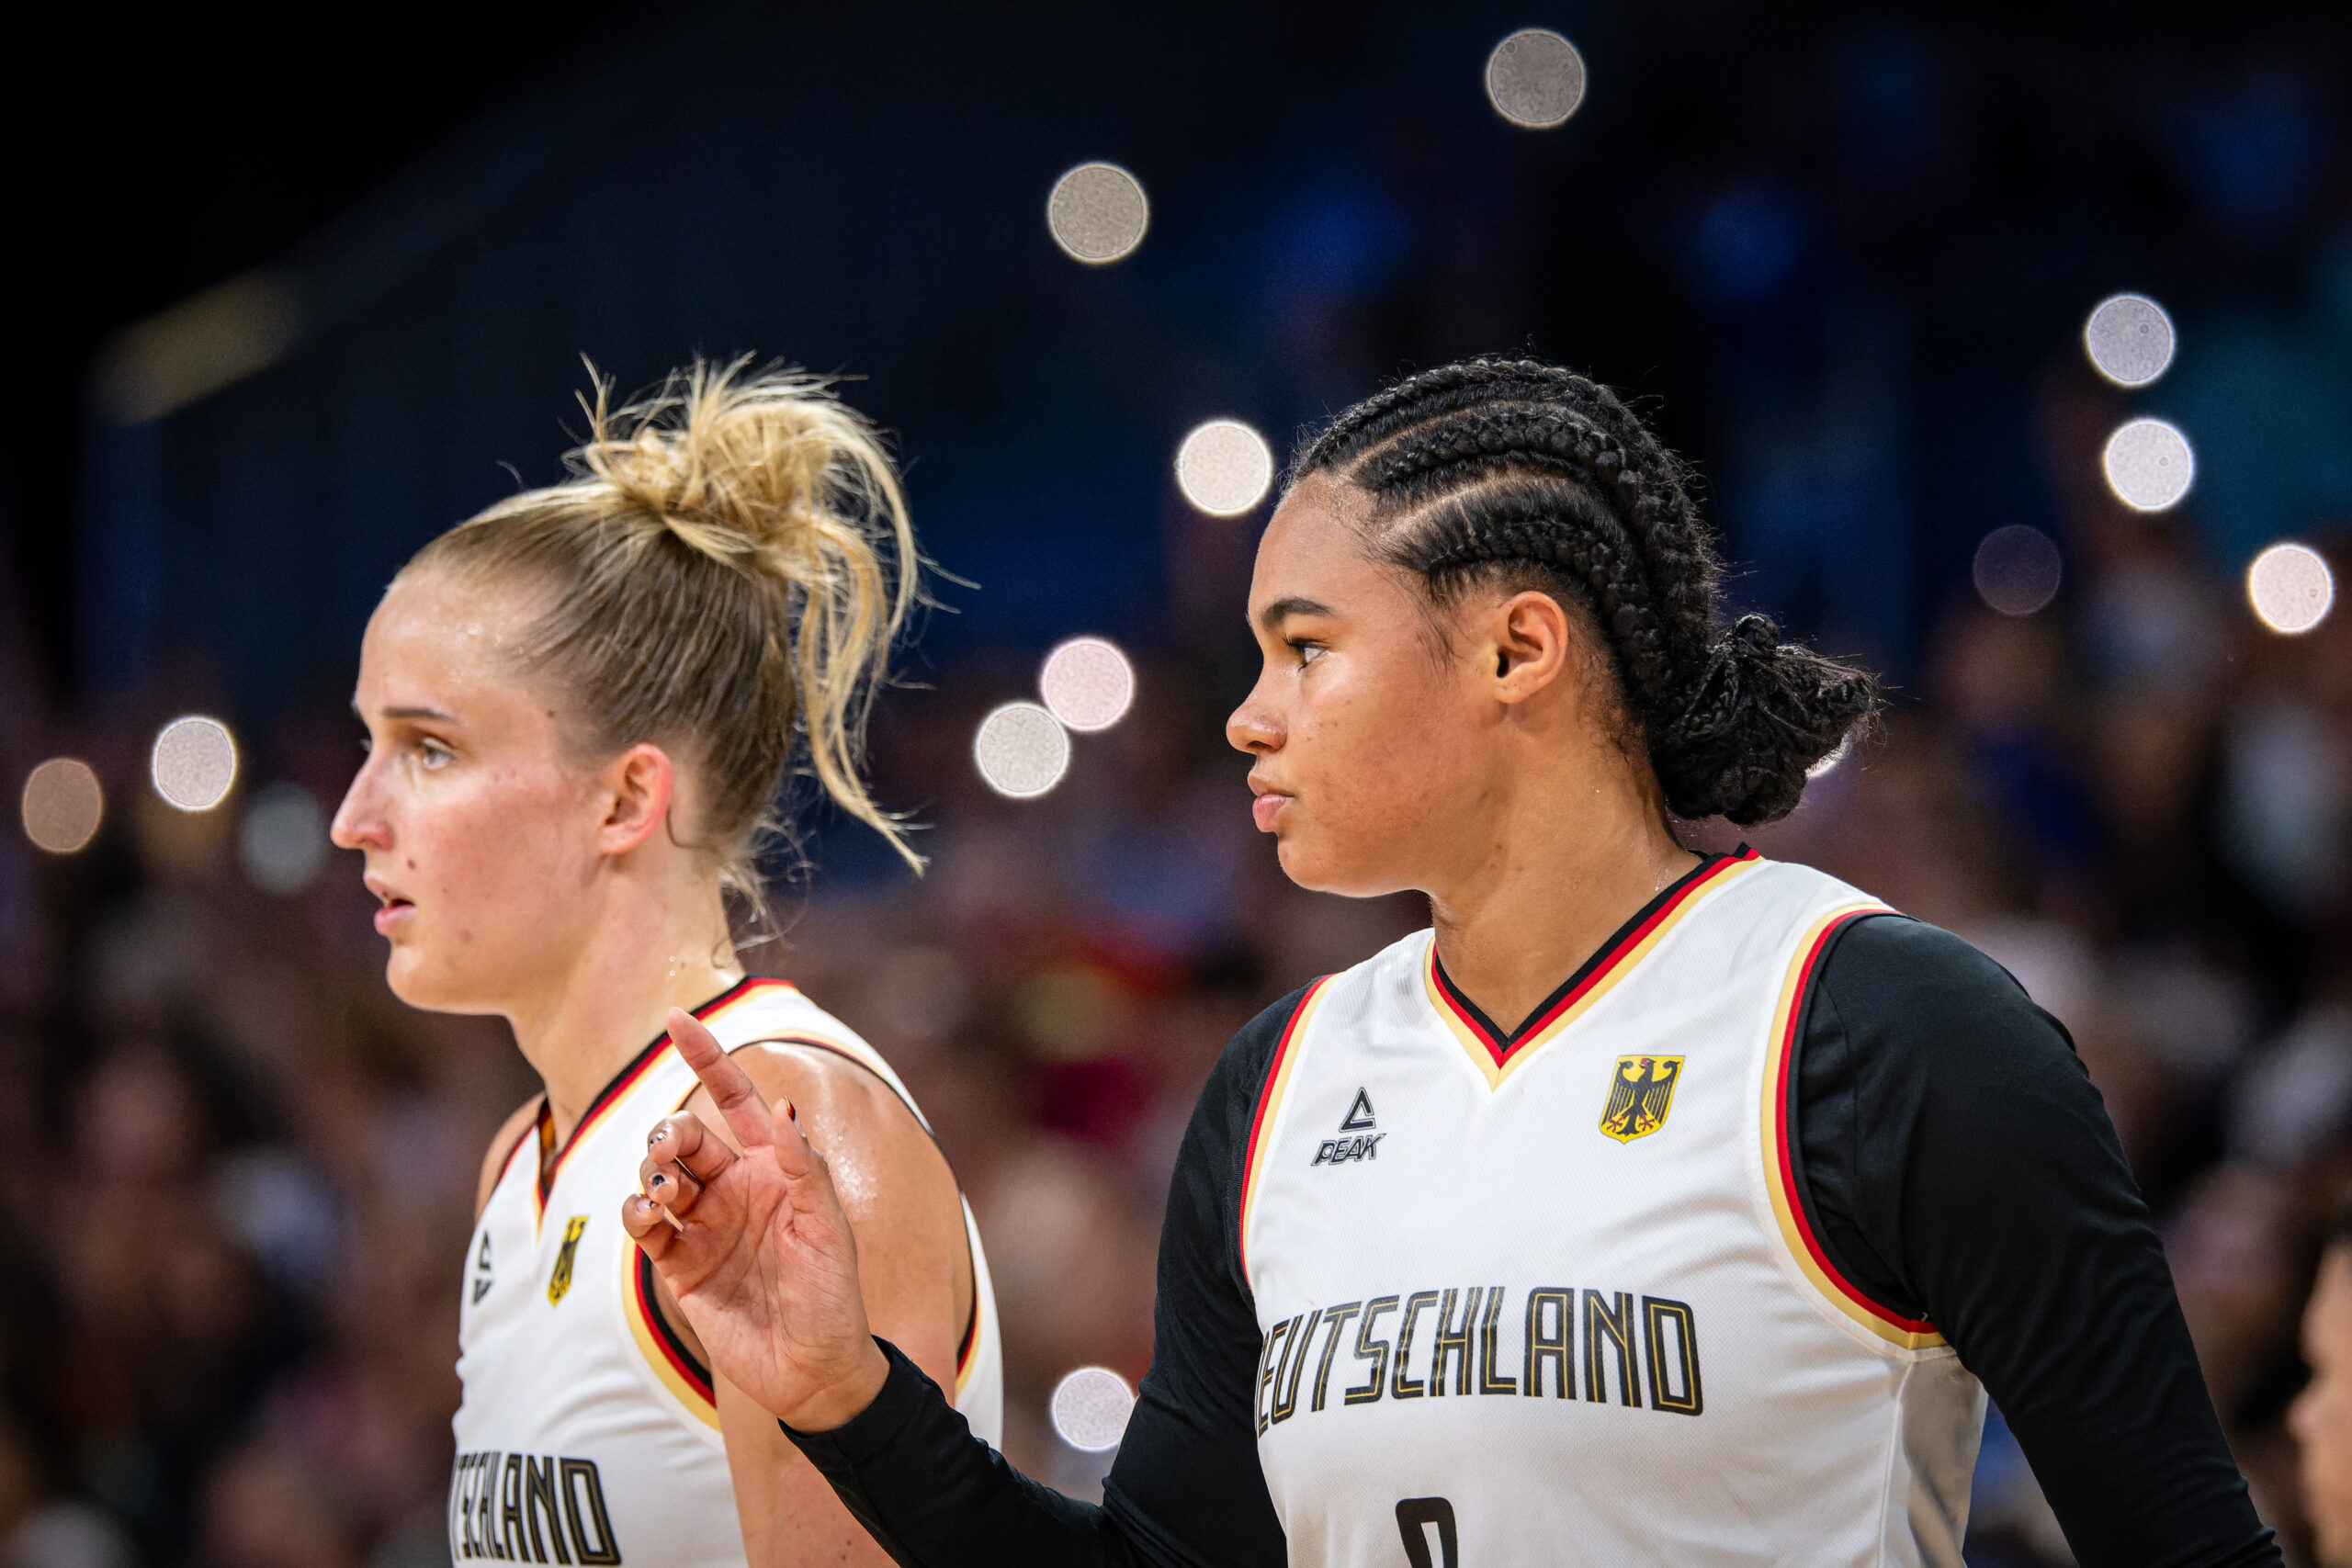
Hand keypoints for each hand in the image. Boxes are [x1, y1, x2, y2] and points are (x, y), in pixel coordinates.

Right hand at [622, 1008, 889, 1430]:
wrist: (813, 1371)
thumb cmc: (833, 1296)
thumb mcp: (828, 1228)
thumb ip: (803, 1169)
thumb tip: (784, 1110)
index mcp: (773, 1165)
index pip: (735, 1097)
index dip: (706, 1056)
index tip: (674, 1016)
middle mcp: (734, 1187)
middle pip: (685, 1136)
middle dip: (670, 1131)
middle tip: (672, 1150)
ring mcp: (704, 1224)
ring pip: (658, 1175)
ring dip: (652, 1172)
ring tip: (666, 1193)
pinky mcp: (680, 1265)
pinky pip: (645, 1225)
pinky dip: (637, 1213)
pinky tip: (648, 1217)